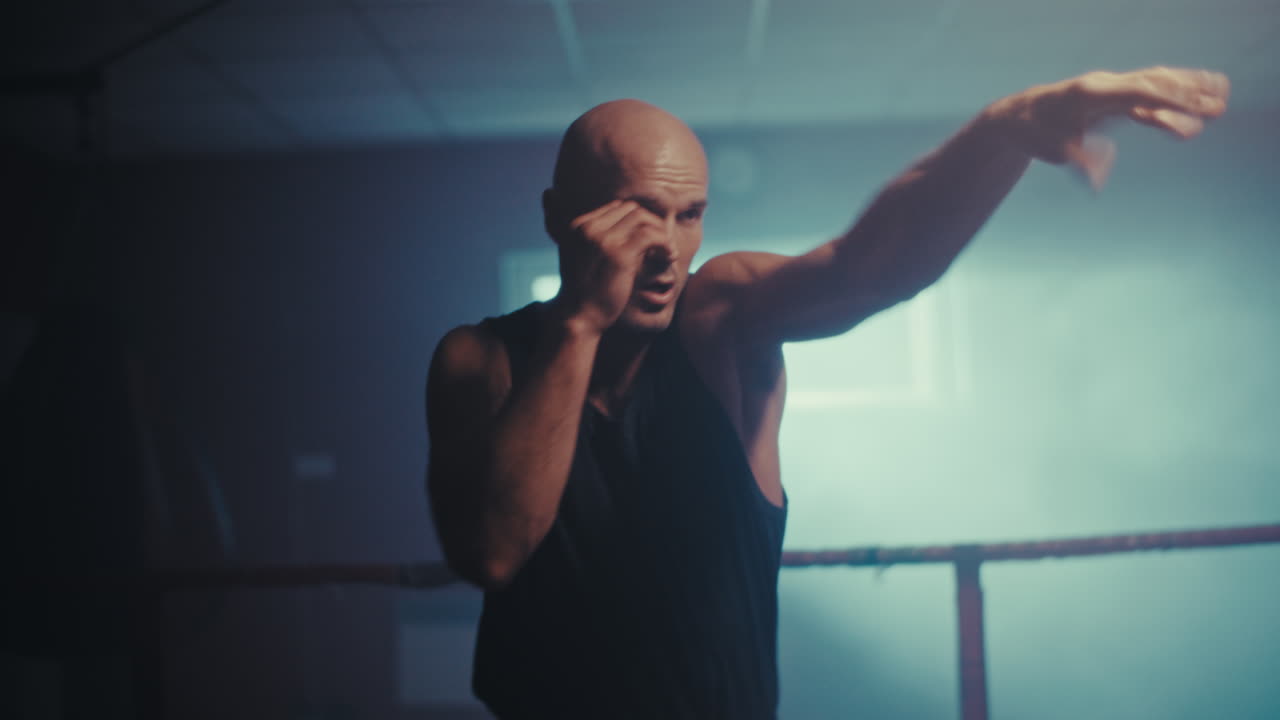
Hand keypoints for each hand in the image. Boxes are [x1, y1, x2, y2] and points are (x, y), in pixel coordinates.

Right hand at [550, 200, 671, 334]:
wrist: (578, 317)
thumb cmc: (585, 294)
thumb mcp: (584, 259)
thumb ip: (599, 242)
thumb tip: (626, 232)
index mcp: (578, 226)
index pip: (617, 208)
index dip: (638, 221)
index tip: (650, 238)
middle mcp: (588, 227)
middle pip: (631, 209)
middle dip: (651, 223)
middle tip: (663, 243)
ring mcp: (603, 239)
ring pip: (643, 218)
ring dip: (660, 233)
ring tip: (668, 252)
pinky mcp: (619, 253)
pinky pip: (652, 235)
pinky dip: (665, 243)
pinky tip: (669, 256)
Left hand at [989, 66, 1229, 188]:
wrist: (1018, 118)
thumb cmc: (1034, 133)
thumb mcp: (1053, 150)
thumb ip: (1080, 161)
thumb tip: (1100, 177)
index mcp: (1091, 92)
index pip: (1139, 92)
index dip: (1170, 100)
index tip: (1197, 108)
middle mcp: (1104, 85)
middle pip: (1154, 85)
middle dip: (1188, 94)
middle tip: (1220, 106)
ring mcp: (1110, 91)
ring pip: (1154, 86)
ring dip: (1186, 92)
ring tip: (1220, 98)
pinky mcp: (1111, 100)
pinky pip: (1145, 100)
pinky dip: (1168, 107)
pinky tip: (1189, 119)